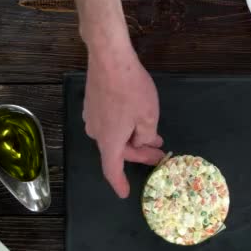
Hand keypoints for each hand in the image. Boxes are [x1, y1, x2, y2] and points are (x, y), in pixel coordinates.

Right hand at [83, 39, 164, 197]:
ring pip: (115, 136)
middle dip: (139, 154)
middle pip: (117, 151)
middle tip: (159, 154)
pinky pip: (110, 123)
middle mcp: (96, 132)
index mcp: (109, 141)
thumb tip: (141, 142)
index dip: (119, 183)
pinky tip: (138, 119)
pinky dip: (125, 126)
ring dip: (133, 139)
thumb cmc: (131, 90)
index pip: (112, 170)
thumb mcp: (148, 118)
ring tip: (153, 137)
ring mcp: (92, 116)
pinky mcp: (93, 103)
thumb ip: (146, 137)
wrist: (110, 58)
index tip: (125, 193)